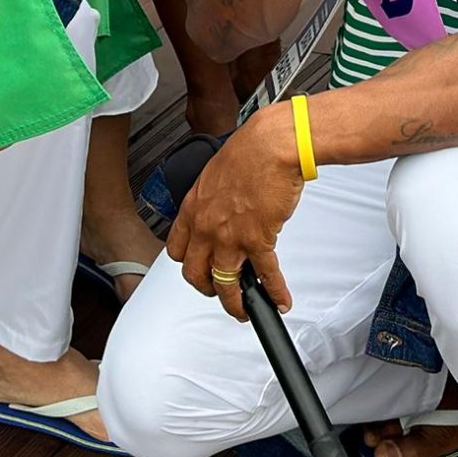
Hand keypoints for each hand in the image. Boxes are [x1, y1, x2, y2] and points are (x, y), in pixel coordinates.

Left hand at [164, 108, 302, 316]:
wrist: (271, 145)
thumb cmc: (249, 152)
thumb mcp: (216, 174)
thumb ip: (214, 198)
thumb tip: (223, 209)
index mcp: (193, 208)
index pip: (177, 249)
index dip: (187, 264)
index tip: (198, 269)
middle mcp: (206, 226)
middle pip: (195, 274)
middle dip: (207, 290)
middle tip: (219, 293)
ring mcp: (230, 237)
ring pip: (224, 284)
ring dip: (234, 304)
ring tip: (243, 311)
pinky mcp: (257, 240)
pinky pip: (265, 276)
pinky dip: (274, 293)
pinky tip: (280, 300)